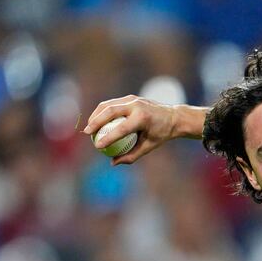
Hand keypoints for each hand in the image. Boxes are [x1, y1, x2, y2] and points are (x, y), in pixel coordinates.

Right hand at [81, 97, 201, 166]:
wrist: (174, 116)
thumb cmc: (162, 134)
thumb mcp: (149, 146)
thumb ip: (132, 155)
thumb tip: (113, 162)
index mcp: (143, 118)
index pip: (122, 128)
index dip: (108, 137)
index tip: (97, 146)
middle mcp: (136, 106)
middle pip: (110, 111)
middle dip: (95, 122)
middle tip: (87, 133)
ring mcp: (132, 99)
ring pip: (108, 105)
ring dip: (96, 115)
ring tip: (89, 127)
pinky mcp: (129, 98)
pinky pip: (111, 104)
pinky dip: (102, 112)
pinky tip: (96, 121)